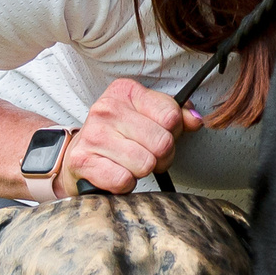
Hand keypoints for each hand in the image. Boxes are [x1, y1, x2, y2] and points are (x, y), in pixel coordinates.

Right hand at [63, 79, 204, 191]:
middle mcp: (106, 109)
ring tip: (132, 164)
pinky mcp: (82, 161)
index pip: (171, 115)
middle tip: (151, 155)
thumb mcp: (148, 116)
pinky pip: (124, 180)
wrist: (79, 152)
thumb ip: (177, 115)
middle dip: (162, 156)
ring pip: (145, 164)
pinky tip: (118, 173)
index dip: (174, 131)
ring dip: (143, 171)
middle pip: (162, 142)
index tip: (163, 134)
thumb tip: (196, 120)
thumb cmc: (119, 134)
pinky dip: (126, 183)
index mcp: (125, 91)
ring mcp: (93, 134)